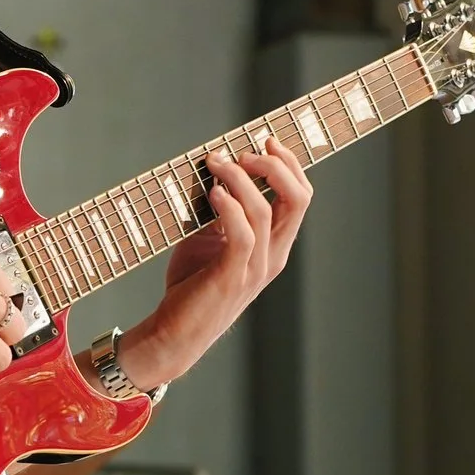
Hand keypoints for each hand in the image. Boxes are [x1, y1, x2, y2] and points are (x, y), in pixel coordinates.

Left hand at [122, 137, 312, 390]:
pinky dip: (230, 207)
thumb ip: (220, 212)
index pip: (300, 197)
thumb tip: (213, 170)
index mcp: (274, 246)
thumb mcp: (209, 241)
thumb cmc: (191, 287)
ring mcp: (255, 268)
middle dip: (275, 165)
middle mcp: (272, 256)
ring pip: (266, 211)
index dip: (289, 164)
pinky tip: (213, 192)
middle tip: (244, 150)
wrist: (174, 334)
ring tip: (216, 163)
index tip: (266, 140)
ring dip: (241, 179)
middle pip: (297, 199)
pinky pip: (242, 236)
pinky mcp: (231, 277)